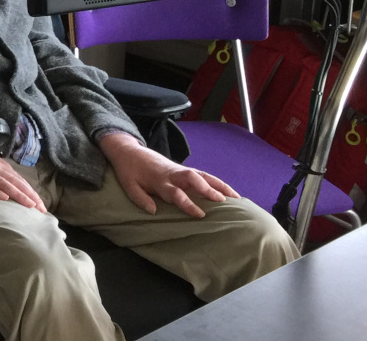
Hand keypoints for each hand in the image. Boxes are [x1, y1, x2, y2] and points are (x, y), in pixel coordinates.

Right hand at [0, 153, 46, 211]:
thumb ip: (4, 175)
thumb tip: (19, 188)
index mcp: (2, 167)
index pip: (21, 181)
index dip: (32, 193)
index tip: (42, 206)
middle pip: (16, 183)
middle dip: (30, 196)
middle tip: (41, 209)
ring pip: (4, 184)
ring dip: (18, 194)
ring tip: (29, 205)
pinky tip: (3, 198)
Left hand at [99, 133, 234, 218]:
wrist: (129, 150)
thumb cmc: (129, 171)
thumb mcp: (128, 185)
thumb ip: (140, 198)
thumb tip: (153, 211)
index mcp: (159, 180)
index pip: (176, 193)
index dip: (187, 204)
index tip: (200, 214)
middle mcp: (173, 174)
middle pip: (193, 179)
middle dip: (208, 189)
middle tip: (223, 202)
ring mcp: (180, 170)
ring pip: (203, 175)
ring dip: (219, 185)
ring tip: (237, 198)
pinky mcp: (184, 170)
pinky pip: (203, 175)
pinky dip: (217, 183)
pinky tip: (230, 193)